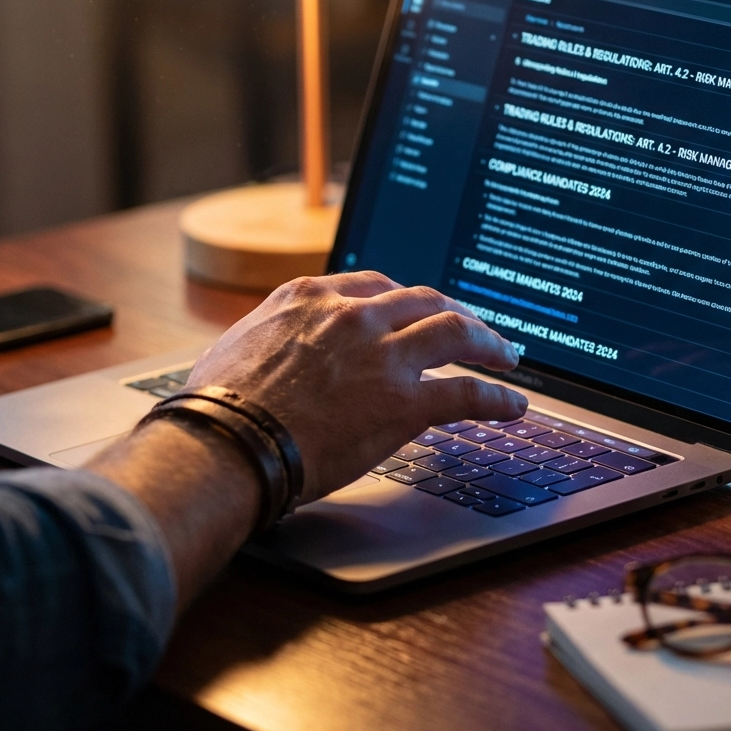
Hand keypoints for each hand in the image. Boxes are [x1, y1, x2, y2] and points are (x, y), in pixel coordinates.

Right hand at [186, 272, 526, 503]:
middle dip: (457, 310)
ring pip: (456, 330)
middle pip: (426, 299)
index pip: (378, 285)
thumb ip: (272, 334)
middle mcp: (354, 316)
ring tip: (506, 355)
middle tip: (475, 328)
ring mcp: (382, 356)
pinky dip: (496, 397)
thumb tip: (274, 343)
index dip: (409, 300)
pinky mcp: (402, 402)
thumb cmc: (218, 406)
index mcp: (312, 297)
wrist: (224, 444)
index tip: (421, 309)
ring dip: (488, 340)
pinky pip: (466, 392)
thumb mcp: (238, 345)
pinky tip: (512, 405)